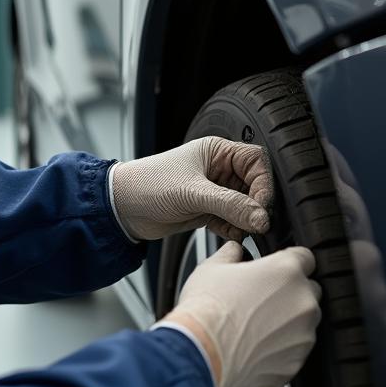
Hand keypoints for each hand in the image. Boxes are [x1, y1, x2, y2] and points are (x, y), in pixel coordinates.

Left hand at [110, 137, 272, 241]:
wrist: (122, 208)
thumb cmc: (148, 184)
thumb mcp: (193, 192)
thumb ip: (230, 205)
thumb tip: (261, 217)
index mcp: (217, 151)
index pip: (256, 162)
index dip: (263, 183)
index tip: (261, 205)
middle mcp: (218, 169)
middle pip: (254, 186)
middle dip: (255, 205)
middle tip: (254, 221)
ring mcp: (213, 191)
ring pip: (244, 206)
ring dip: (244, 220)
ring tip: (240, 229)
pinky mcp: (206, 211)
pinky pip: (231, 221)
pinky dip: (233, 229)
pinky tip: (228, 235)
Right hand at [161, 242, 321, 386]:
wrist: (200, 355)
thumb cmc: (206, 312)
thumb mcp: (212, 268)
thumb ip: (231, 254)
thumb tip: (234, 250)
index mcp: (286, 271)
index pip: (306, 257)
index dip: (290, 262)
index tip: (277, 271)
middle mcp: (303, 301)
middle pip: (309, 291)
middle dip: (290, 294)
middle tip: (261, 301)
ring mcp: (303, 334)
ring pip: (304, 323)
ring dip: (287, 323)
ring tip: (255, 328)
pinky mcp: (296, 362)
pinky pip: (295, 351)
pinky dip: (281, 349)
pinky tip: (255, 347)